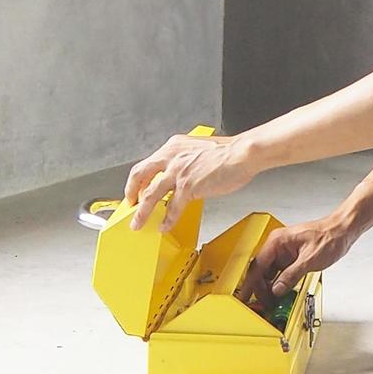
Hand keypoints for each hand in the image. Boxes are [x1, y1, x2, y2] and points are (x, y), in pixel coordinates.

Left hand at [125, 132, 253, 231]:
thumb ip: (185, 161)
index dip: (138, 178)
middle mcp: (172, 157)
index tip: (136, 188)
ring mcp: (178, 172)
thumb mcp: (198, 150)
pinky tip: (165, 226)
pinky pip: (172, 207)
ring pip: (151, 195)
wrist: (242, 154)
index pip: (148, 163)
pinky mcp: (188, 187)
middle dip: (131, 193)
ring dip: (142, 212)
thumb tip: (179, 178)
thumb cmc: (228, 152)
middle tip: (130, 205)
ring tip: (138, 223)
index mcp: (173, 147)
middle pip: (140, 176)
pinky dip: (167, 219)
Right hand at [236, 216, 354, 311]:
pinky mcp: (293, 258)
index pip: (258, 265)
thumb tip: (277, 289)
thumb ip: (291, 275)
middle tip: (262, 305)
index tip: (244, 296)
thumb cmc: (330, 236)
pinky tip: (282, 294)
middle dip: (261, 289)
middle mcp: (278, 246)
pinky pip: (281, 273)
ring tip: (271, 303)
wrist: (343, 230)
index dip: (250, 283)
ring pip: (271, 273)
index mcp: (278, 242)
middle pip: (262, 271)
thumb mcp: (310, 260)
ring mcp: (285, 252)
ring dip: (270, 288)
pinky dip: (280, 284)